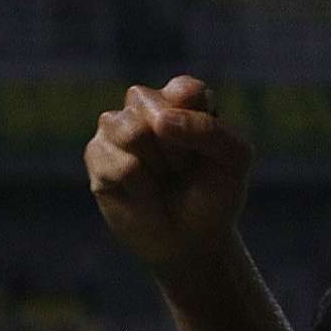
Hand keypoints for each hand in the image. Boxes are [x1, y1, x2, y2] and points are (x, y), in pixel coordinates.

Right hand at [85, 76, 255, 277]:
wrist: (192, 240)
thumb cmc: (214, 194)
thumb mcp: (234, 160)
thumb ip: (210, 131)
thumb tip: (158, 122)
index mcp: (181, 97)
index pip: (185, 90)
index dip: (199, 127)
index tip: (208, 153)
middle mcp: (145, 105)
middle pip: (153, 108)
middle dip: (177, 150)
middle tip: (182, 170)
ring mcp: (116, 128)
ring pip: (131, 132)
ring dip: (157, 167)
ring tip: (162, 179)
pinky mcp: (96, 155)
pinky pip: (120, 166)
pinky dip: (142, 190)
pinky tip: (143, 194)